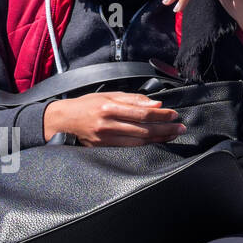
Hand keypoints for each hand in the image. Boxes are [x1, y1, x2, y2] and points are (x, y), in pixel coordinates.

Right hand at [43, 92, 185, 146]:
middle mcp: (108, 124)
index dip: (161, 115)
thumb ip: (133, 99)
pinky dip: (146, 144)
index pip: (142, 113)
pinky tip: (156, 141)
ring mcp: (105, 138)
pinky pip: (129, 147)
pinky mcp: (103, 147)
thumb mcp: (108, 95)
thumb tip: (156, 105)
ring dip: (159, 138)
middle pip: (143, 128)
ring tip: (173, 135)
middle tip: (181, 128)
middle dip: (165, 129)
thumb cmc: (86, 105)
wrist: (62, 120)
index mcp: (109, 108)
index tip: (174, 114)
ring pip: (139, 140)